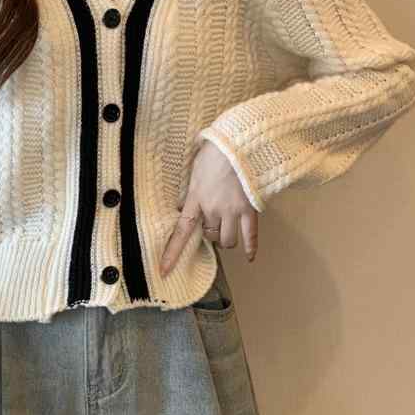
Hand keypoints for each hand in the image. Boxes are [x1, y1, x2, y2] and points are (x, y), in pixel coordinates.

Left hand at [160, 140, 258, 276]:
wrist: (241, 144)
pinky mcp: (250, 210)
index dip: (172, 253)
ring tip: (227, 230)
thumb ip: (192, 189)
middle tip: (213, 223)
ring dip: (226, 239)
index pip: (182, 231)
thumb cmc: (217, 150)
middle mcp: (213, 209)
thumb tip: (183, 205)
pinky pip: (251, 236)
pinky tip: (250, 256)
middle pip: (209, 234)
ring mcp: (233, 211)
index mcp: (196, 198)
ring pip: (227, 239)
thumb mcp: (196, 169)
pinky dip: (250, 248)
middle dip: (210, 232)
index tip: (164, 271)